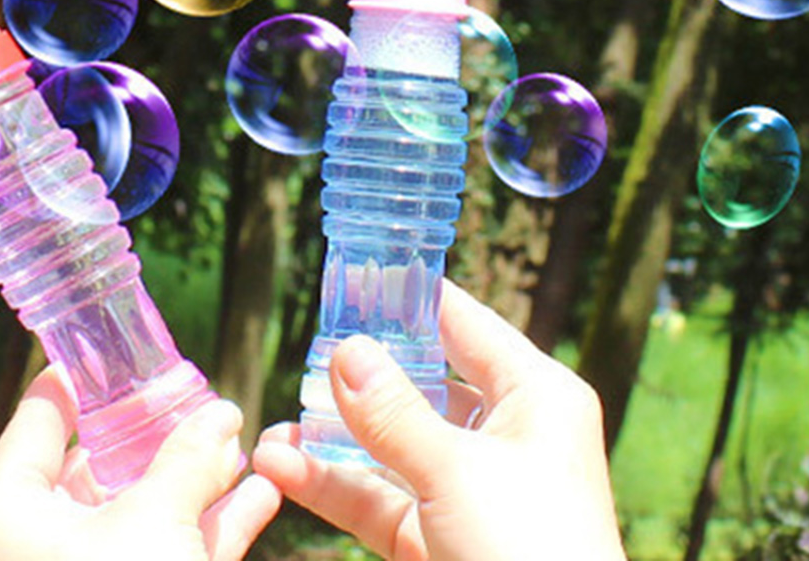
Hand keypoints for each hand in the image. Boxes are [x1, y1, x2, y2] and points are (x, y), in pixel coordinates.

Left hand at [0, 369, 281, 560]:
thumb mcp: (160, 525)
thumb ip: (189, 460)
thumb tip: (222, 414)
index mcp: (2, 510)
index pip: (39, 415)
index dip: (84, 375)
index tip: (118, 343)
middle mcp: (24, 543)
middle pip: (91, 465)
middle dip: (155, 432)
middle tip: (198, 393)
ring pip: (131, 515)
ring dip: (190, 480)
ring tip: (240, 440)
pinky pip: (156, 553)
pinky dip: (203, 528)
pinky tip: (260, 496)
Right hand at [252, 281, 626, 560]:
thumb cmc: (532, 551)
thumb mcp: (457, 472)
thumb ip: (392, 411)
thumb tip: (346, 349)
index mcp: (535, 396)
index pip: (460, 322)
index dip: (404, 297)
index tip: (349, 276)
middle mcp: (506, 435)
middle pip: (420, 384)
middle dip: (356, 375)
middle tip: (300, 352)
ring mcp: (473, 490)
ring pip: (391, 446)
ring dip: (332, 437)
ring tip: (273, 424)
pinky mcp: (444, 540)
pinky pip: (382, 499)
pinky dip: (334, 484)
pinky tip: (282, 466)